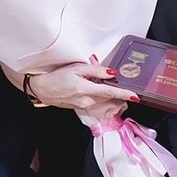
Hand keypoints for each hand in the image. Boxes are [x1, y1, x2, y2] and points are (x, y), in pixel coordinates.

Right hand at [5, 59, 136, 114]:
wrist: (40, 88)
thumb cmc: (56, 76)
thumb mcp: (76, 68)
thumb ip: (96, 70)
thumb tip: (112, 73)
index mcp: (86, 89)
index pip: (110, 92)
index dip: (124, 94)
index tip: (135, 96)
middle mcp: (86, 101)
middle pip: (108, 98)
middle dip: (116, 93)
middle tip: (117, 85)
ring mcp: (83, 106)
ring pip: (101, 100)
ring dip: (106, 94)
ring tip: (101, 84)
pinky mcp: (80, 107)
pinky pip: (94, 102)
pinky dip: (98, 96)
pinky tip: (91, 88)